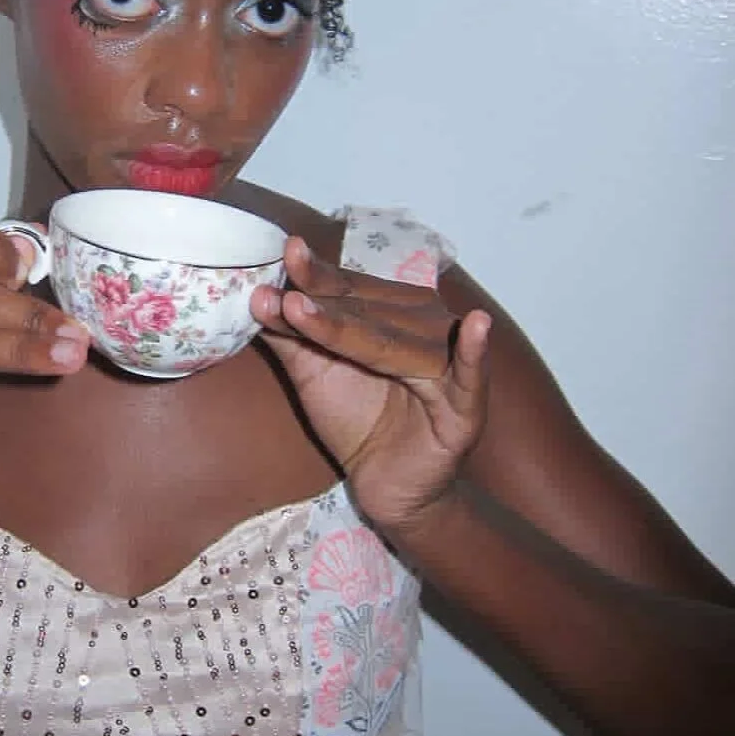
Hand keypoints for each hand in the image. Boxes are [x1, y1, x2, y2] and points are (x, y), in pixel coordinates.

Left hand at [251, 237, 491, 534]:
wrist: (384, 482)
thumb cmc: (354, 419)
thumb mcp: (314, 372)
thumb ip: (291, 335)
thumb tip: (257, 294)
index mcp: (389, 314)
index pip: (349, 289)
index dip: (318, 275)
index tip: (287, 253)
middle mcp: (422, 327)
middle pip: (369, 311)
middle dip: (324, 297)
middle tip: (287, 280)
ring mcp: (446, 363)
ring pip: (400, 341)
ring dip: (359, 324)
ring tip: (308, 307)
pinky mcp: (465, 406)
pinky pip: (469, 375)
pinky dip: (474, 350)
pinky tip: (477, 324)